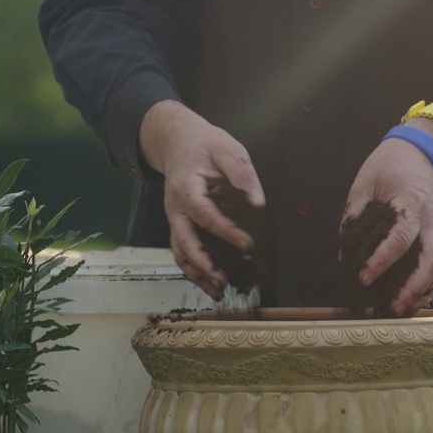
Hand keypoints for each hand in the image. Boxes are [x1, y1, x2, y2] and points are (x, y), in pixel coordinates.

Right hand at [139, 100, 264, 298]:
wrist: (178, 142)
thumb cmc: (204, 145)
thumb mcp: (227, 149)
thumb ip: (242, 174)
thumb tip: (257, 203)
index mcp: (186, 187)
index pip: (204, 214)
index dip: (225, 232)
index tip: (247, 244)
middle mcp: (175, 208)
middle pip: (183, 241)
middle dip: (202, 263)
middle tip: (223, 278)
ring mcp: (174, 219)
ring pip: (179, 252)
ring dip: (196, 273)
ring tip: (218, 289)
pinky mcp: (179, 226)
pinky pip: (182, 252)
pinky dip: (194, 270)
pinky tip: (211, 283)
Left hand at [341, 117, 432, 313]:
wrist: (424, 149)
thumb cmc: (391, 163)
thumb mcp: (365, 183)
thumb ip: (353, 217)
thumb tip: (344, 255)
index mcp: (412, 203)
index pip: (400, 238)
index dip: (382, 261)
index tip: (363, 277)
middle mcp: (431, 219)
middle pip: (429, 260)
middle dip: (411, 287)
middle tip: (389, 306)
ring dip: (422, 290)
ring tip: (401, 309)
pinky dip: (428, 283)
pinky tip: (413, 299)